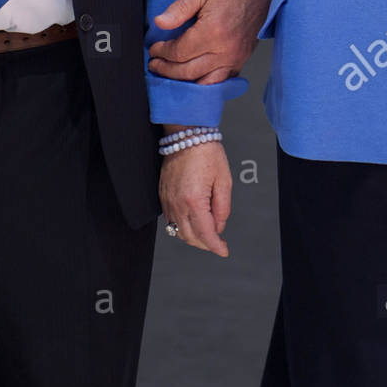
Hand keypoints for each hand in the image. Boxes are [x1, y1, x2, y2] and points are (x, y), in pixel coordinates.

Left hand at [148, 0, 276, 84]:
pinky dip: (204, 82)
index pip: (179, 52)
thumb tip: (160, 23)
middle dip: (167, 70)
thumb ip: (179, 9)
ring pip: (204, 81)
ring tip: (169, 73)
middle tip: (154, 64)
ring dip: (183, 81)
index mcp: (213, 31)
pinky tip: (193, 76)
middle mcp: (226, 49)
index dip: (162, 53)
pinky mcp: (242, 59)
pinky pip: (222, 80)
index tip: (153, 49)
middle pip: (188, 71)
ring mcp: (236, 57)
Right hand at [160, 139, 231, 256]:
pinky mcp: (162, 195)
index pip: (205, 234)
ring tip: (207, 233)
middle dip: (205, 244)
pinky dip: (181, 226)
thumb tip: (219, 226)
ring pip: (178, 231)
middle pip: (190, 237)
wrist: (186, 135)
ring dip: (193, 237)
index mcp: (194, 201)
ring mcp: (167, 200)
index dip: (216, 246)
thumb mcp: (224, 181)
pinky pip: (170, 220)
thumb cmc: (206, 153)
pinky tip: (193, 221)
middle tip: (218, 243)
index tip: (223, 251)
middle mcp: (177, 203)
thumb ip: (223, 208)